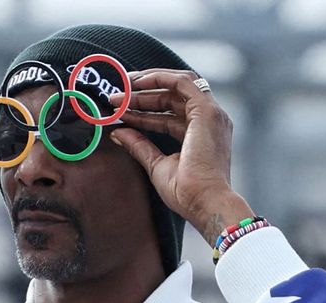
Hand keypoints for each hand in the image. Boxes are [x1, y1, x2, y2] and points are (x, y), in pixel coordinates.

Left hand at [109, 69, 253, 246]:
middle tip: (115, 97)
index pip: (168, 116)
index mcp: (199, 136)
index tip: (119, 110)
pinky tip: (137, 82)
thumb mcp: (156, 165)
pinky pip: (182, 82)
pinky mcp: (207, 111)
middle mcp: (208, 122)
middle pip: (171, 99)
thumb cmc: (185, 192)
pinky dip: (159, 78)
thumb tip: (117, 132)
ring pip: (177, 86)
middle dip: (141, 96)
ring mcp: (210, 114)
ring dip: (148, 83)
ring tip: (122, 85)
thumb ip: (139, 146)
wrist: (204, 202)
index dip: (142, 111)